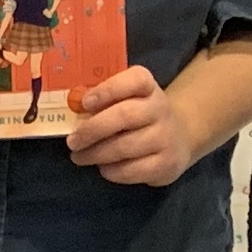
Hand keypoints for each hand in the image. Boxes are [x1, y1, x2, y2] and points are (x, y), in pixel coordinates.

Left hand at [61, 62, 200, 185]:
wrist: (179, 137)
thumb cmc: (140, 116)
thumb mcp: (128, 99)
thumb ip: (103, 100)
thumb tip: (73, 110)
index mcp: (148, 87)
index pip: (134, 80)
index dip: (108, 90)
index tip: (84, 103)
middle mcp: (160, 108)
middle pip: (125, 115)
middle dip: (93, 129)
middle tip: (72, 141)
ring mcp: (166, 137)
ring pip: (125, 147)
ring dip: (96, 154)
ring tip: (79, 157)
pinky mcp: (167, 164)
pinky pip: (132, 170)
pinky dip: (112, 171)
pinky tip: (103, 168)